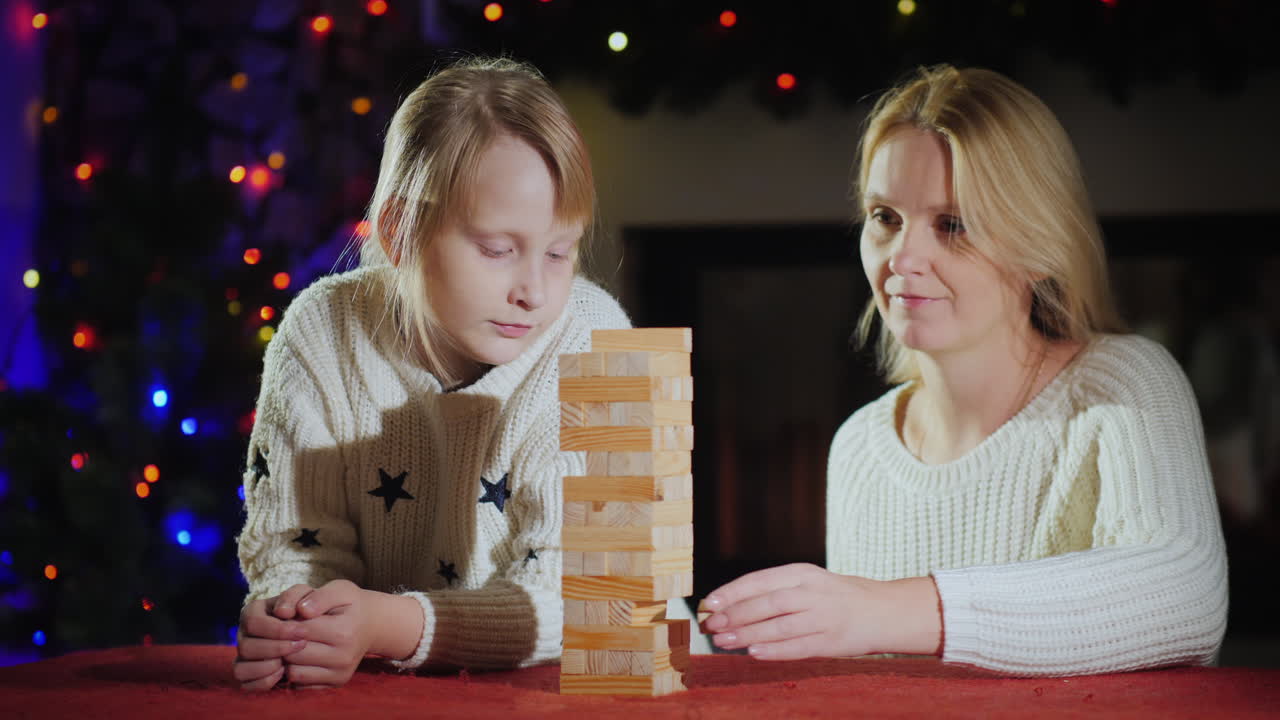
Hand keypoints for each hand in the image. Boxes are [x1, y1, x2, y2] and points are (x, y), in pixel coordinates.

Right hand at [233, 593, 308, 690]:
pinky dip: (264, 681)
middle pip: (246, 647)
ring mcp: (244, 655)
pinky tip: (283, 673)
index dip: (277, 630)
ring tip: (290, 661)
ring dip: (268, 666)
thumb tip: (283, 612)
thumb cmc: (315, 610)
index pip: (253, 622)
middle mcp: (244, 634)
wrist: (320, 631)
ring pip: (241, 668)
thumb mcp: (311, 595)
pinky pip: (245, 684)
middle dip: (276, 649)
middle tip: (300, 646)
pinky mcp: (248, 674)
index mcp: (253, 611)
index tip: (302, 633)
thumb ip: (299, 595)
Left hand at [272, 579, 373, 688]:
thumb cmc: (351, 604)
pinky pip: (301, 683)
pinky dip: (296, 669)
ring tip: (294, 641)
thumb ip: (318, 596)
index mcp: (343, 632)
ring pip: (293, 672)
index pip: (297, 630)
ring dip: (287, 657)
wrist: (374, 624)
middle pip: (293, 653)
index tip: (289, 613)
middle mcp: (343, 657)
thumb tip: (300, 611)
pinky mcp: (336, 683)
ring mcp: (340, 673)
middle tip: (288, 628)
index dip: (286, 620)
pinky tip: (302, 654)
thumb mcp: (339, 589)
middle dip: (284, 640)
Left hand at [701, 563, 941, 660]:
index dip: (732, 592)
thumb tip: (730, 604)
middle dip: (735, 615)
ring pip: (778, 627)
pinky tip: (753, 653)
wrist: (882, 611)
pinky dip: (774, 651)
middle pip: (766, 604)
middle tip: (711, 626)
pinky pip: (798, 647)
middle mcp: (812, 593)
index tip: (709, 602)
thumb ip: (775, 589)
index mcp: (803, 573)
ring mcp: (823, 618)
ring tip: (723, 642)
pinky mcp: (831, 642)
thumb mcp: (808, 581)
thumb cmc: (834, 596)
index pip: (760, 580)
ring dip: (747, 635)